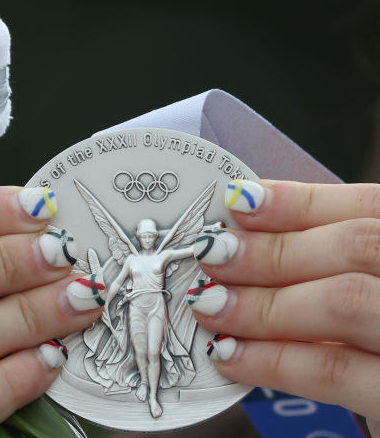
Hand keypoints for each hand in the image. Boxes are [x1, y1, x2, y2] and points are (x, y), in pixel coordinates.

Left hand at [187, 180, 379, 421]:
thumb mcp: (378, 293)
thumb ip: (340, 267)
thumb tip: (251, 239)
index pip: (373, 207)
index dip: (301, 202)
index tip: (239, 202)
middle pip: (358, 247)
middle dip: (273, 251)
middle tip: (213, 257)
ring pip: (345, 302)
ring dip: (263, 302)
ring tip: (210, 306)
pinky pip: (335, 372)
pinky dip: (273, 360)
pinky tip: (231, 356)